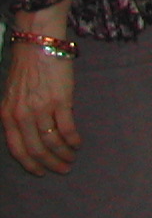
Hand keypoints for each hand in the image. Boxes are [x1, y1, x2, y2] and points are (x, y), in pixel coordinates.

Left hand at [3, 38, 80, 175]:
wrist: (39, 45)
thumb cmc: (27, 68)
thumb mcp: (13, 96)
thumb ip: (18, 115)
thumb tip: (32, 133)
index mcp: (7, 116)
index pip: (17, 149)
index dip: (30, 164)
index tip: (41, 172)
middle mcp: (21, 116)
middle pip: (36, 149)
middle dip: (50, 163)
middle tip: (63, 169)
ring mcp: (41, 109)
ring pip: (52, 142)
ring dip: (64, 154)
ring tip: (72, 158)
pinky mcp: (60, 101)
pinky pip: (67, 128)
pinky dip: (73, 140)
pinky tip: (78, 143)